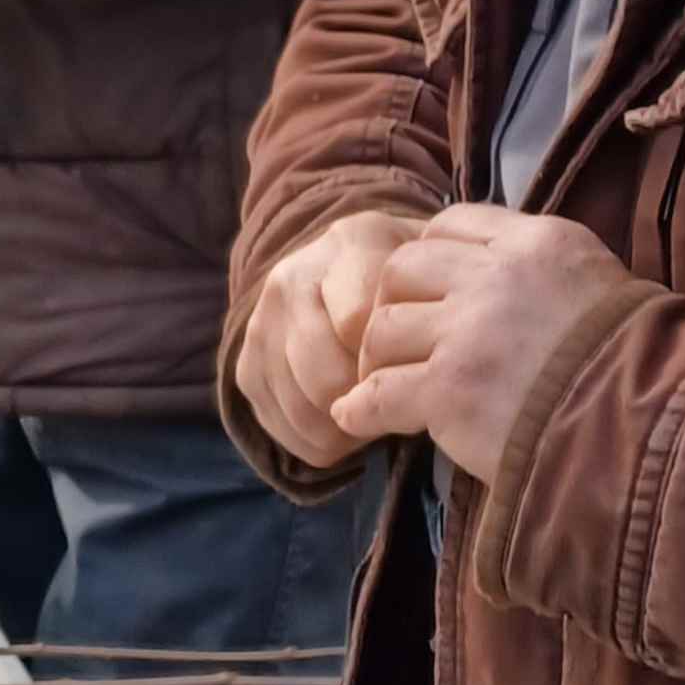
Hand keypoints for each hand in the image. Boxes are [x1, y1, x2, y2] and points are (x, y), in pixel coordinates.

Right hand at [234, 206, 435, 468]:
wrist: (346, 273)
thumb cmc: (410, 285)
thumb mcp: (438, 275)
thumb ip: (437, 307)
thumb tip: (423, 376)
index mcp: (351, 242)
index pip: (365, 322)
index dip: (398, 361)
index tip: (420, 368)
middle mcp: (293, 276)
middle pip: (329, 376)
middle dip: (371, 401)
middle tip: (399, 401)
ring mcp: (261, 323)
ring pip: (309, 412)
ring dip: (350, 427)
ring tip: (377, 409)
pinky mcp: (247, 369)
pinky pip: (290, 433)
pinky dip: (327, 441)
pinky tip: (349, 421)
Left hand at [331, 204, 634, 483]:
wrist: (652, 423)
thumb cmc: (643, 364)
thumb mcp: (601, 285)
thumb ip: (545, 273)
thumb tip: (500, 280)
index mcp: (537, 241)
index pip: (451, 224)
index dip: (429, 257)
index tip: (427, 291)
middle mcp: (495, 275)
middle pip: (403, 268)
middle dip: (393, 303)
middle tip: (397, 340)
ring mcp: (468, 331)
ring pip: (382, 329)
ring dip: (376, 359)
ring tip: (382, 383)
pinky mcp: (449, 389)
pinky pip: (379, 393)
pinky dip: (360, 408)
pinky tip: (354, 418)